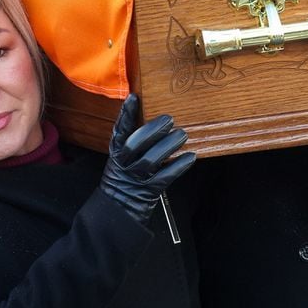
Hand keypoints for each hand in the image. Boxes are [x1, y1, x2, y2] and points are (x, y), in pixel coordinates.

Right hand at [100, 94, 195, 223]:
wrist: (119, 208)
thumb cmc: (126, 178)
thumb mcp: (123, 158)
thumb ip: (133, 141)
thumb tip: (154, 121)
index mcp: (117, 153)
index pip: (119, 131)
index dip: (126, 115)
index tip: (134, 98)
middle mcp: (124, 164)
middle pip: (135, 145)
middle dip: (152, 130)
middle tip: (169, 119)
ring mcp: (135, 178)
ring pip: (150, 160)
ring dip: (168, 146)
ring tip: (182, 135)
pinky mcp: (148, 192)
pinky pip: (164, 178)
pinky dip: (178, 166)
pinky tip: (190, 157)